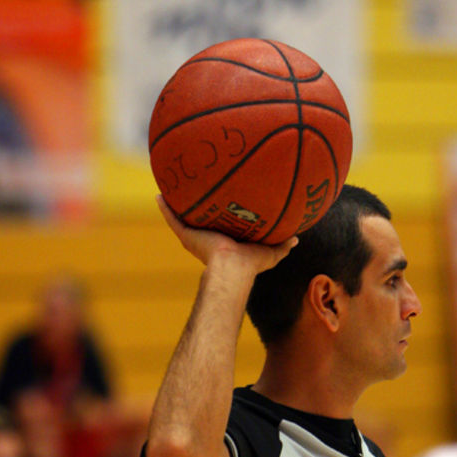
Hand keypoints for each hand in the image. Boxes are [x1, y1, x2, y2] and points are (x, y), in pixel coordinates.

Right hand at [156, 195, 297, 271]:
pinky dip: (165, 208)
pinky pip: (172, 219)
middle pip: (199, 219)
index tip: (221, 202)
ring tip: (172, 188)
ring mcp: (195, 236)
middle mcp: (207, 238)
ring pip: (183, 217)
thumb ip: (283, 245)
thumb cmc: (251, 264)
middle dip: (197, 207)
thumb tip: (297, 238)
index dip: (220, 215)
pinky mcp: (186, 235)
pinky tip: (159, 195)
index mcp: (224, 242)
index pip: (220, 225)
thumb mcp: (270, 252)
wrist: (233, 268)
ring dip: (177, 205)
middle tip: (195, 189)